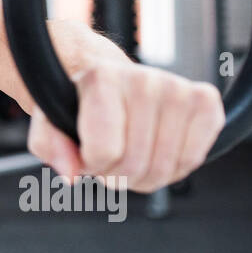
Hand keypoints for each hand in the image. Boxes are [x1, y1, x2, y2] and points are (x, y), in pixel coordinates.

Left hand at [26, 58, 224, 192]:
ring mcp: (178, 89)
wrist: (108, 76)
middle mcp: (143, 79)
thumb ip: (48, 145)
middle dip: (117, 175)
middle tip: (110, 157)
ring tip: (131, 153)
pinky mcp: (205, 101)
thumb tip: (71, 172)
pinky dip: (175, 167)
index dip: (92, 165)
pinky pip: (194, 158)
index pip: (104, 152)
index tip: (87, 152)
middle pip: (135, 165)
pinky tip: (158, 149)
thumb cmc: (80, 102)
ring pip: (165, 168)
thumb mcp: (47, 120)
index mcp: (101, 78)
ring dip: (145, 176)